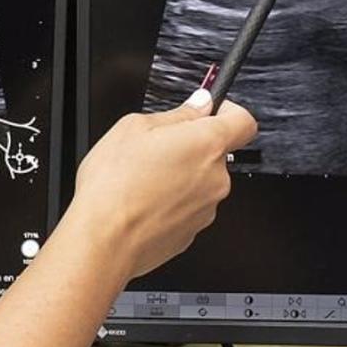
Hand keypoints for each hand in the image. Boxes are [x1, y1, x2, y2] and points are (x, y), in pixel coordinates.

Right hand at [64, 96, 256, 279]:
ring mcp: (206, 209)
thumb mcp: (135, 128)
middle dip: (190, 146)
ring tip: (142, 178)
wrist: (103, 240)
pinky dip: (170, 201)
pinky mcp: (192, 232)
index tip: (209, 110)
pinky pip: (187, 207)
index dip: (228, 111)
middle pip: (216, 153)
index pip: (243, 122)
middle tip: (155, 147)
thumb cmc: (113, 186)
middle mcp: (216, 179)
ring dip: (179, 175)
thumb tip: (197, 106)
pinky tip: (142, 200)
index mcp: (207, 144)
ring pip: (200, 182)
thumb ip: (177, 114)